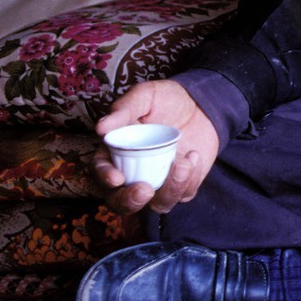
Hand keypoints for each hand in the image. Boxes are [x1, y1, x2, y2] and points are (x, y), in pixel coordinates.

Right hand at [93, 80, 219, 216]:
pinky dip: (189, 180)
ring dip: (169, 190)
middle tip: (144, 190)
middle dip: (130, 202)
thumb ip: (124, 109)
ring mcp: (158, 183)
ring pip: (157, 204)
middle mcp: (133, 174)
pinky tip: (193, 155)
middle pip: (122, 202)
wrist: (200, 104)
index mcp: (115, 153)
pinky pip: (184, 194)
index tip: (116, 178)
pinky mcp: (182, 185)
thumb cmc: (166, 100)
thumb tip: (101, 128)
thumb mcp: (145, 96)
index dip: (104, 178)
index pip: (101, 172)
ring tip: (182, 163)